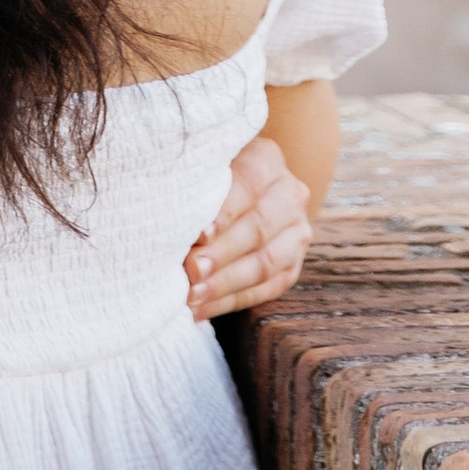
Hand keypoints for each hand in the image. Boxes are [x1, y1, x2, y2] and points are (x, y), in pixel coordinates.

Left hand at [185, 130, 310, 320]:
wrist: (247, 190)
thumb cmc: (209, 175)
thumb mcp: (206, 165)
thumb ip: (195, 183)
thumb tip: (171, 220)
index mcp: (267, 159)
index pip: (248, 185)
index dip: (224, 212)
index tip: (199, 234)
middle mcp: (290, 194)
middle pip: (258, 228)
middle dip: (221, 254)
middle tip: (190, 272)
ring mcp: (297, 233)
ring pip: (265, 264)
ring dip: (224, 284)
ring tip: (191, 297)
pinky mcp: (293, 266)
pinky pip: (265, 290)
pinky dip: (230, 302)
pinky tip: (201, 310)